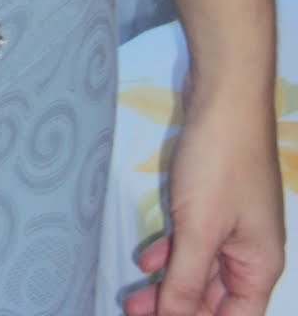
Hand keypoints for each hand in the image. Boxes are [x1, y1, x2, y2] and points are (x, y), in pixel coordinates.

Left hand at [121, 78, 284, 314]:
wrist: (224, 96)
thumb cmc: (219, 165)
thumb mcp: (199, 229)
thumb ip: (186, 281)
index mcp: (260, 266)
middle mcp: (249, 251)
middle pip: (214, 298)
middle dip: (177, 309)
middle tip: (132, 314)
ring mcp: (230, 224)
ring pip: (198, 268)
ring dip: (168, 284)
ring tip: (131, 299)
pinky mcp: (210, 199)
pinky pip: (190, 239)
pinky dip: (170, 253)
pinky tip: (145, 261)